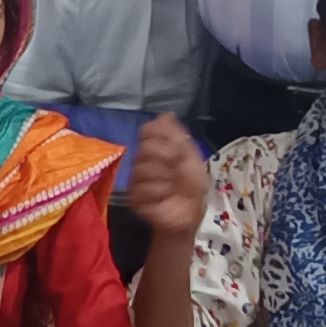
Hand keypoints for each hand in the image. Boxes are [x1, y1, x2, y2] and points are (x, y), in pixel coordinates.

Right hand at [125, 114, 211, 244]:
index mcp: (154, 147)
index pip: (147, 130)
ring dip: (165, 179)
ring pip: (143, 170)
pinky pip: (143, 189)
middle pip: (145, 148)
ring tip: (174, 187)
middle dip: (167, 159)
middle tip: (178, 170)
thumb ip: (177, 135)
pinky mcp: (134, 198)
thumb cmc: (191, 184)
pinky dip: (160, 193)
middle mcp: (141, 160)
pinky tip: (166, 198)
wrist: (189, 212)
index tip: (176, 148)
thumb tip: (165, 115)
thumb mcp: (191, 156)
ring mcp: (135, 179)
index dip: (161, 137)